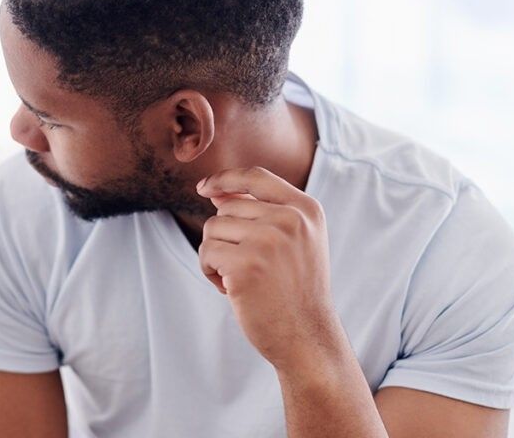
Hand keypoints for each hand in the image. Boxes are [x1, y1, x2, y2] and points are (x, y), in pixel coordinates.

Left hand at [196, 167, 341, 370]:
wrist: (307, 337)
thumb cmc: (295, 290)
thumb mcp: (293, 243)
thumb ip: (260, 213)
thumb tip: (216, 191)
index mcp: (306, 210)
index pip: (256, 176)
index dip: (225, 178)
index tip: (205, 187)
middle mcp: (290, 219)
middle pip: (228, 207)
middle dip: (225, 236)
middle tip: (245, 266)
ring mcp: (269, 240)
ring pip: (213, 228)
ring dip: (216, 255)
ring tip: (239, 278)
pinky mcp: (246, 264)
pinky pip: (206, 252)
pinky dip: (210, 271)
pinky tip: (231, 290)